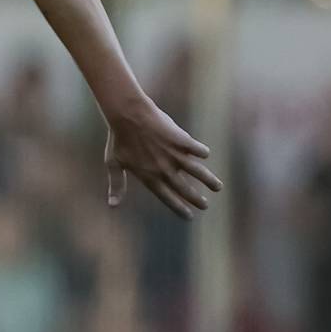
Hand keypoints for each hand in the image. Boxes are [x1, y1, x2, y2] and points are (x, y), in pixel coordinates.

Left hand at [104, 99, 222, 218]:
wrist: (128, 115)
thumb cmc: (118, 139)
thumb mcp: (113, 163)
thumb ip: (117, 184)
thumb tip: (112, 205)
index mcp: (148, 176)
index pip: (166, 197)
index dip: (178, 207)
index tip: (189, 216)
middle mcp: (164, 169)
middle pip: (184, 188)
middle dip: (196, 199)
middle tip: (205, 206)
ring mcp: (174, 155)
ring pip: (197, 172)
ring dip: (209, 180)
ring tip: (218, 187)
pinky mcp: (182, 140)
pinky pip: (197, 149)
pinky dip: (202, 152)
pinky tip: (205, 154)